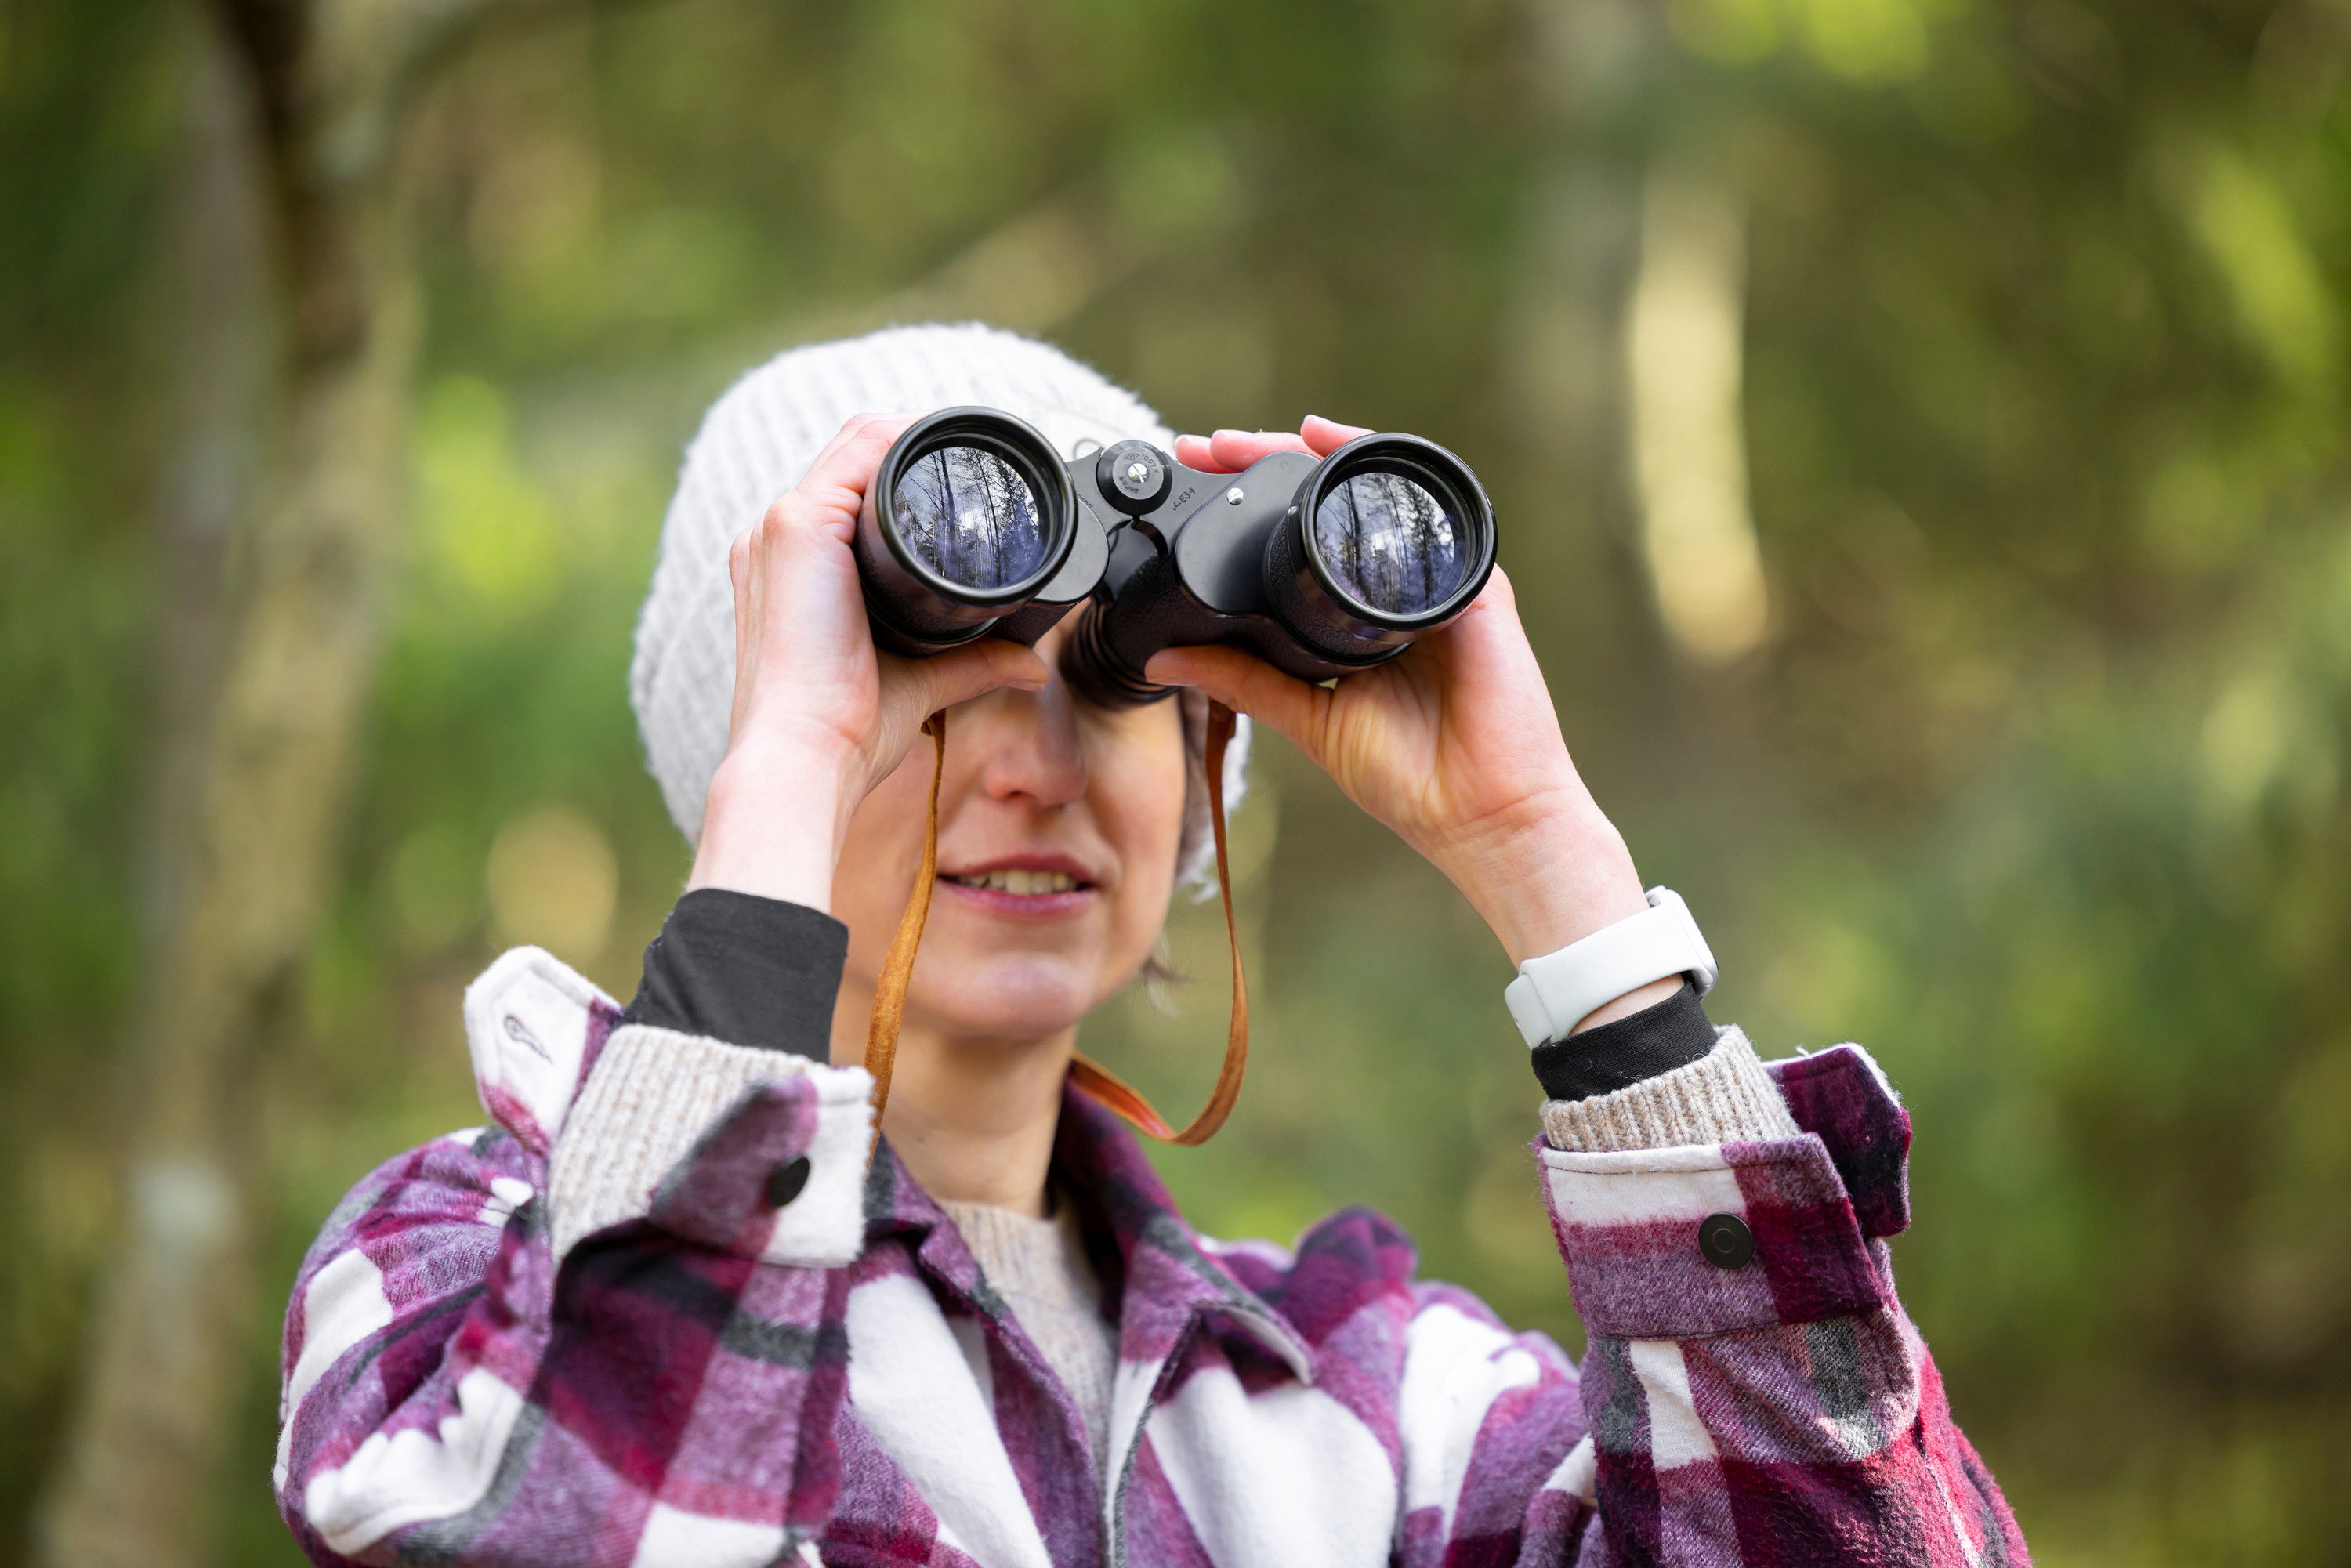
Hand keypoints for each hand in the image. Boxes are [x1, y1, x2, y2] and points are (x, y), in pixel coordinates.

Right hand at [689, 414, 1045, 910]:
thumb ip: (974, 663)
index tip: (966, 485)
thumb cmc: (845, 729)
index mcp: (794, 568)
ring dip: (917, 434)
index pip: (851, 489)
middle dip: (921, 447)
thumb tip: (1031, 666)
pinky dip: (903, 439)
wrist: (805, 755)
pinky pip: (857, 454)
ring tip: (975, 449)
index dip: (909, 473)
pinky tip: (945, 449)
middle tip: (984, 463)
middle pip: (857, 455)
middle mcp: (778, 537)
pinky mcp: (797, 526)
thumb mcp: (920, 682)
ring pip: (860, 443)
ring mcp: (784, 526)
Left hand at [1155, 419, 1677, 1031]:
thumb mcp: (1308, 717)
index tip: (1195, 479)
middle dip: (1269, 461)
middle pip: (1335, 499)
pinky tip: (1336, 451)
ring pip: (1376, 490)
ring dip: (1317, 453)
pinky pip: (1428, 511)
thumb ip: (1243, 681)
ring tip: (1256, 440)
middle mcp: (1400, 584)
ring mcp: (1438, 578)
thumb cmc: (1413, 776)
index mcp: (1361, 613)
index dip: (1251, 503)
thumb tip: (1165, 658)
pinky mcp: (1473, 584)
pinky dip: (1379, 471)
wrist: (1481, 815)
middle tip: (1207, 446)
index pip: (1302, 537)